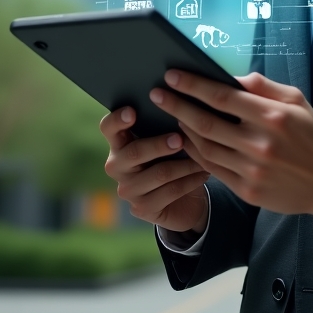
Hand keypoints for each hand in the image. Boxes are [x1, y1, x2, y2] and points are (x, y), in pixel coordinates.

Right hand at [99, 106, 209, 234]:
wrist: (182, 199)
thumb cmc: (173, 157)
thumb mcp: (166, 139)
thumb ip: (164, 125)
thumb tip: (180, 103)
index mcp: (118, 142)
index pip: (108, 128)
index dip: (117, 119)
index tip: (132, 112)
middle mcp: (116, 166)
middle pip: (134, 152)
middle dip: (160, 144)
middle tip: (180, 139)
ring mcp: (127, 190)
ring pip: (159, 173)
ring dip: (186, 164)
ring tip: (204, 156)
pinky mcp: (142, 209)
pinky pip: (170, 192)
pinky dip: (190, 181)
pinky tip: (204, 173)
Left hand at [149, 70, 312, 219]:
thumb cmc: (309, 134)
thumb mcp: (294, 100)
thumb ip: (262, 86)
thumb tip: (229, 77)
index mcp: (271, 116)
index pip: (222, 96)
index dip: (193, 85)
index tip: (172, 75)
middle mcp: (259, 144)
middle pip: (206, 122)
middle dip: (177, 105)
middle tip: (157, 93)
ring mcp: (252, 170)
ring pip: (204, 147)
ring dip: (183, 129)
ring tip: (171, 114)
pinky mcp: (247, 190)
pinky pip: (212, 168)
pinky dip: (195, 152)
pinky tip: (186, 139)